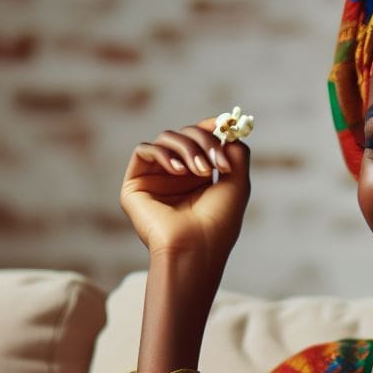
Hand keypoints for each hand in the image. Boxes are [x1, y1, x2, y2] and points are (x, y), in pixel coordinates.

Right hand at [121, 119, 250, 275]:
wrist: (196, 248)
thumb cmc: (219, 224)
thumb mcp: (237, 183)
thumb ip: (236, 152)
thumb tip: (226, 128)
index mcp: (197, 177)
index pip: (198, 139)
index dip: (209, 127)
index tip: (222, 123)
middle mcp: (175, 177)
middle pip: (184, 134)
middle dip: (203, 141)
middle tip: (217, 161)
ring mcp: (155, 179)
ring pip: (166, 138)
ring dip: (188, 148)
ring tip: (202, 171)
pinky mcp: (135, 185)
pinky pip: (144, 150)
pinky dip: (164, 153)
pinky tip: (179, 171)